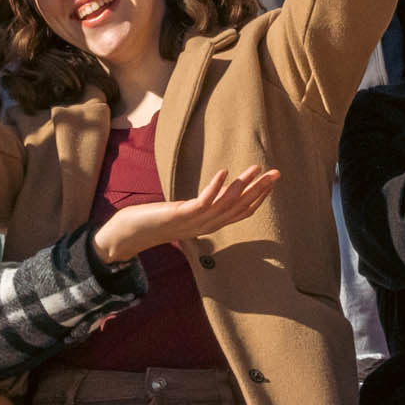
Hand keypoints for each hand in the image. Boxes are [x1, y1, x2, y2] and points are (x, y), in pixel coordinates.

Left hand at [93, 162, 282, 268]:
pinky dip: (215, 188)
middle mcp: (206, 225)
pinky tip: (225, 172)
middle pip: (239, 208)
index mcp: (209, 225)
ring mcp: (194, 222)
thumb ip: (203, 206)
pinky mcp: (180, 215)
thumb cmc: (155, 223)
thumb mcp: (184, 213)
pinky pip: (203, 202)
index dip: (258, 198)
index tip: (271, 182)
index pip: (241, 212)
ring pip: (225, 204)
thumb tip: (219, 194)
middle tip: (277, 173)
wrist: (128, 235)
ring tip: (256, 169)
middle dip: (259, 190)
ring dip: (243, 186)